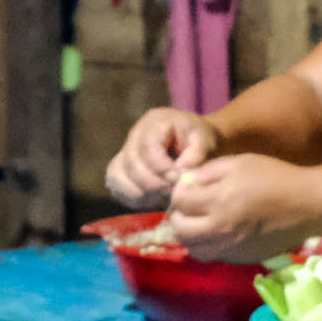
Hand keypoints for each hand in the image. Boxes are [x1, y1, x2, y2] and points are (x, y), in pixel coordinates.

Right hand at [107, 107, 223, 209]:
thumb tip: (177, 172)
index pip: (148, 147)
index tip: (178, 178)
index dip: (162, 167)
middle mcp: (135, 134)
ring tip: (163, 194)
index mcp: (156, 122)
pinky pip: (115, 184)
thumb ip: (196, 154)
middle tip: (172, 190)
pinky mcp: (121, 168)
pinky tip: (152, 198)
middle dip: (153, 182)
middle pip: (132, 163)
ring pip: (118, 173)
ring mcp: (125, 150)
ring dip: (141, 191)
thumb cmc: (202, 142)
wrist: (196, 146)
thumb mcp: (206, 142)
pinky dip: (132, 196)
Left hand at [161, 153, 314, 262]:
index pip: (180, 202)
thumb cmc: (276, 177)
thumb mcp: (241, 162)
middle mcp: (220, 228)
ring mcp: (230, 247)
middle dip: (178, 217)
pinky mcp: (241, 258)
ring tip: (199, 223)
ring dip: (190, 235)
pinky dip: (207, 246)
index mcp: (219, 200)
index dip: (179, 193)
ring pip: (193, 249)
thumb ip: (209, 171)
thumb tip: (187, 182)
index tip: (188, 188)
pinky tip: (217, 233)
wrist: (308, 206)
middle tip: (188, 208)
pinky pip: (212, 256)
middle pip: (180, 230)